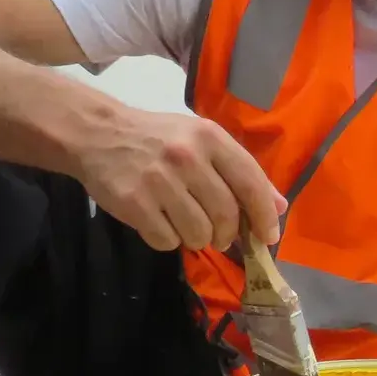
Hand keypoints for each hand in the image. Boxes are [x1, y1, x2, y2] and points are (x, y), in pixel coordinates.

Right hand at [71, 107, 286, 252]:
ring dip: (198, 239)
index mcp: (210, 138)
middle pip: (226, 215)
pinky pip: (167, 241)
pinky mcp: (134, 203)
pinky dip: (169, 241)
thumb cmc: (158, 138)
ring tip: (186, 225)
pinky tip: (161, 223)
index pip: (251, 184)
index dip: (264, 216)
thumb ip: (241, 171)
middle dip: (227, 234)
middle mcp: (187, 157)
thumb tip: (278, 206)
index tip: (268, 237)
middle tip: (219, 236)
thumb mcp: (202, 140)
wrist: (98, 133)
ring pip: (198, 234)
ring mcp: (159, 181)